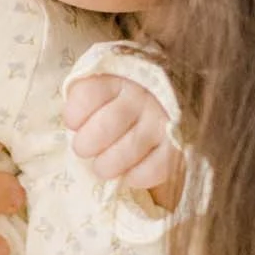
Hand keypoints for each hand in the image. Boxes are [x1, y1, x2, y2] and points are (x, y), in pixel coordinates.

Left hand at [65, 71, 179, 202]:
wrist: (181, 91)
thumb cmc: (129, 94)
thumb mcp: (108, 83)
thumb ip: (89, 96)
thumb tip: (73, 125)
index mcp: (118, 78)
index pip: (86, 96)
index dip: (74, 115)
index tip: (73, 124)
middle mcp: (140, 96)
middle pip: (105, 126)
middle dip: (87, 144)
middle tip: (84, 149)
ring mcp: (160, 120)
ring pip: (128, 149)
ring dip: (108, 164)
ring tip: (102, 167)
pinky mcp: (178, 144)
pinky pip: (155, 168)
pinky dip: (137, 176)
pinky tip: (129, 174)